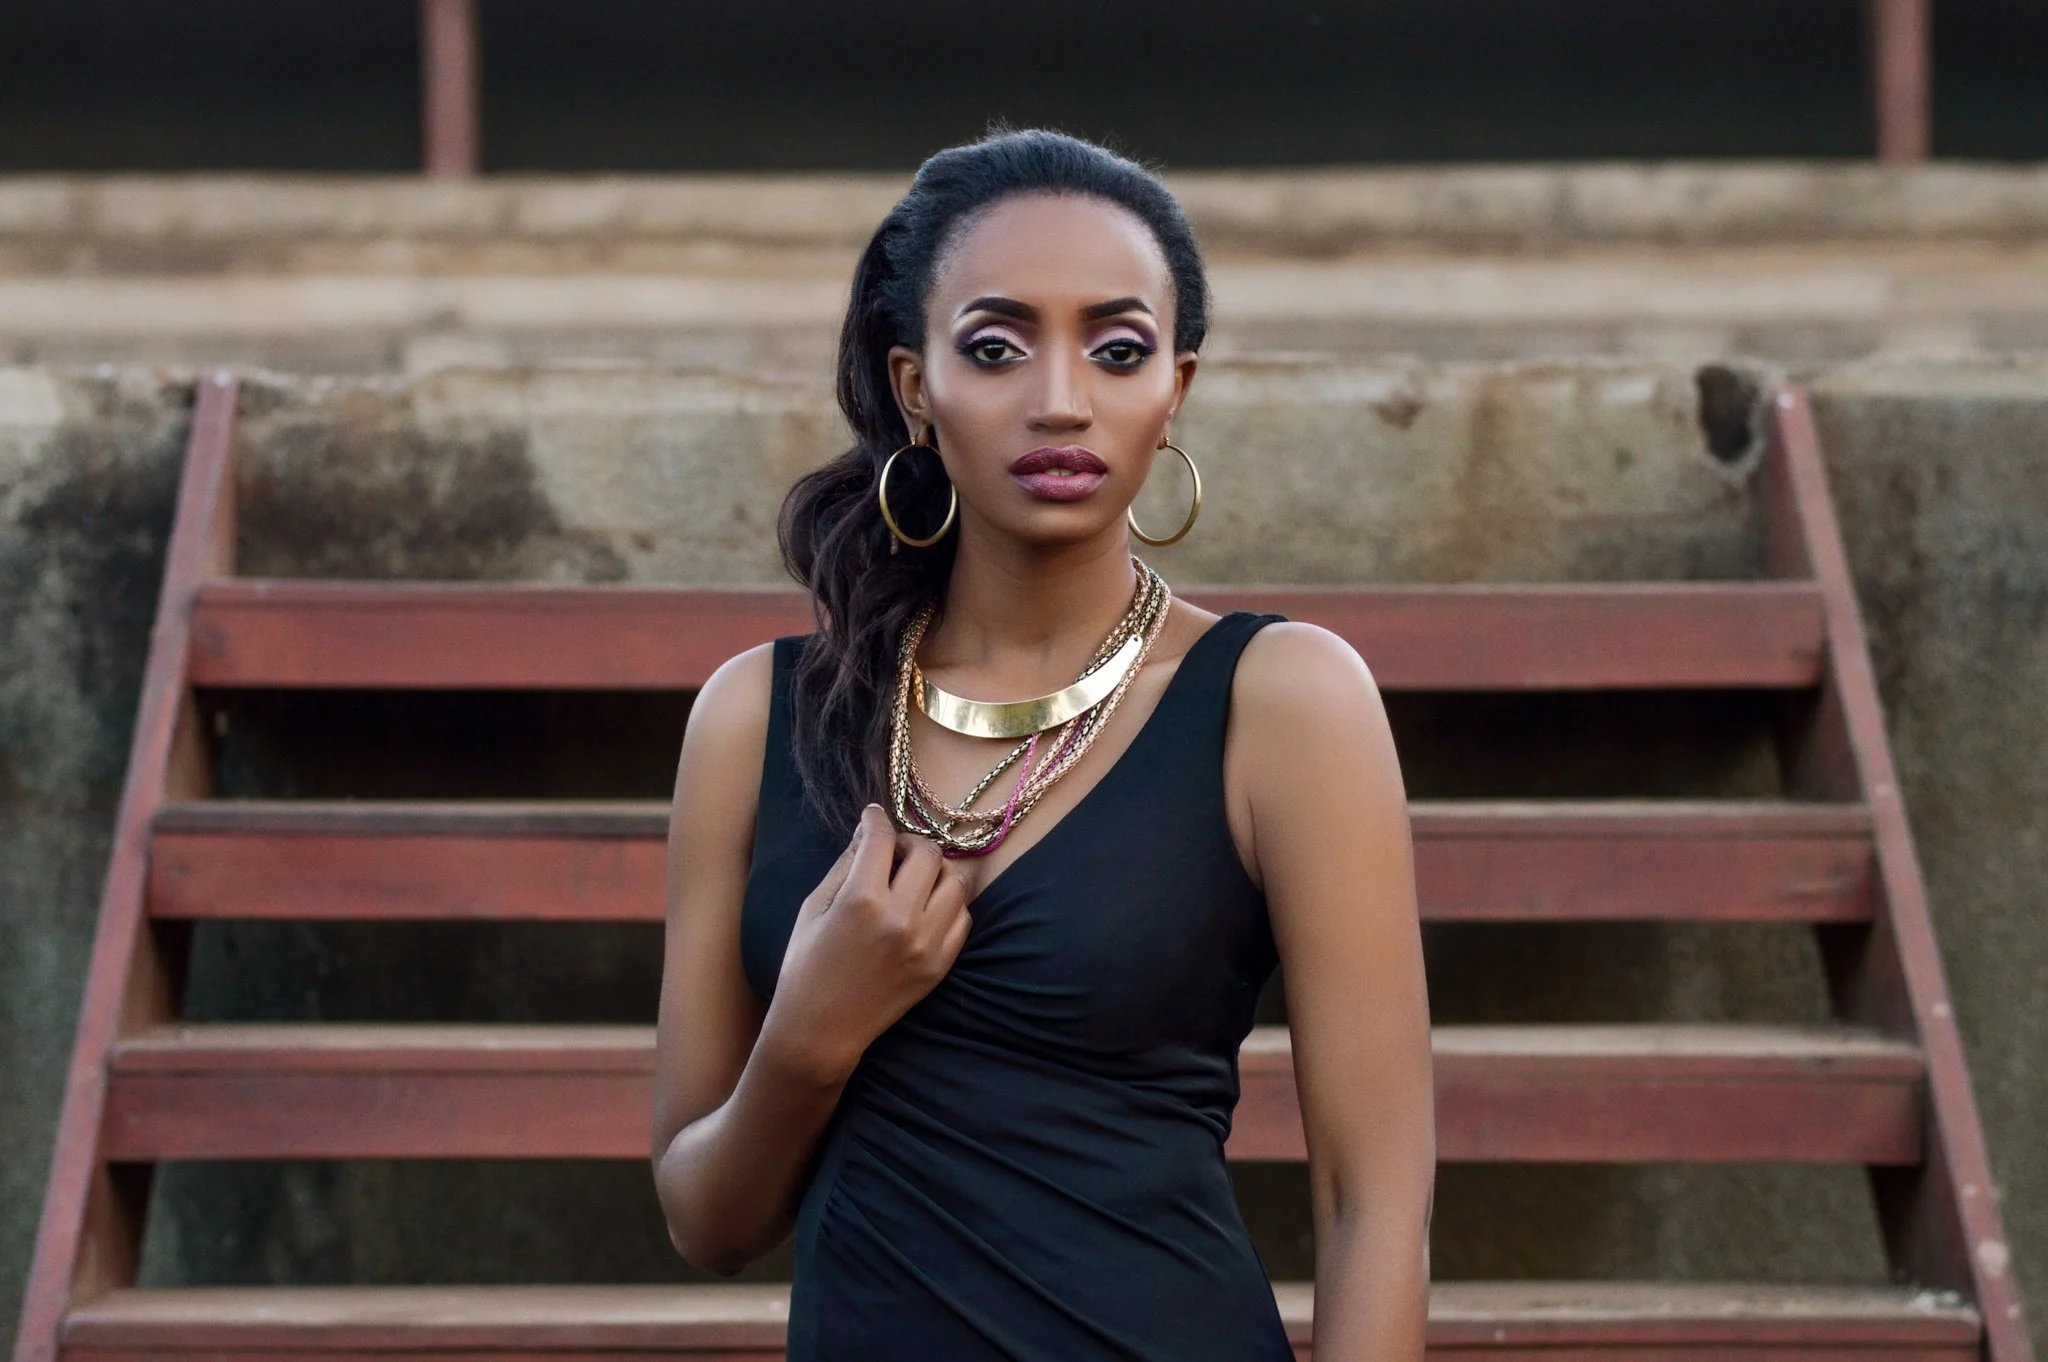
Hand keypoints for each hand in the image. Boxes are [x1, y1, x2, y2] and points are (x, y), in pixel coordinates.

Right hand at [760, 804, 972, 1084]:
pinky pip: (963, 918)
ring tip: (916, 879)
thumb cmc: (805, 968)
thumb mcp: (813, 909)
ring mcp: (926, 944)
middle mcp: (901, 919)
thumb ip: (844, 866)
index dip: (876, 820)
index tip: (873, 817)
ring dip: (937, 871)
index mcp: (861, 901)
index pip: (883, 839)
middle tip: (894, 852)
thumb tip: (868, 834)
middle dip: (910, 843)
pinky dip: (948, 904)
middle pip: (928, 854)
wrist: (820, 1031)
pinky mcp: (940, 966)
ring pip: (957, 881)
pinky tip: (926, 908)